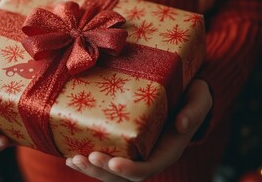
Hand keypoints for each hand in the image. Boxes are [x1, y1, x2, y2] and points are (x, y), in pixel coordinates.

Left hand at [66, 79, 212, 180]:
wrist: (183, 94)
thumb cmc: (191, 96)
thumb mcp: (199, 100)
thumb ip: (194, 111)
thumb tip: (182, 124)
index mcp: (167, 150)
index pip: (147, 168)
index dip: (130, 169)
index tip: (114, 162)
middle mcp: (149, 156)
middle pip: (124, 175)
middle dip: (102, 170)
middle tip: (82, 158)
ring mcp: (135, 152)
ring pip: (111, 170)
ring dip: (91, 168)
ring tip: (72, 160)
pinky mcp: (124, 143)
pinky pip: (106, 156)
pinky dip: (89, 159)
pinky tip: (70, 154)